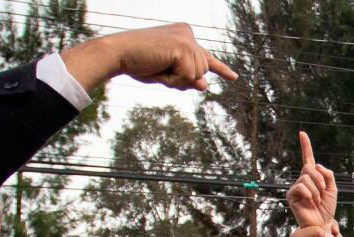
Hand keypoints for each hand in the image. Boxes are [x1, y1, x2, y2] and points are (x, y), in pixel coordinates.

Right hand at [66, 24, 236, 92]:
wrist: (119, 54)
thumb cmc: (138, 63)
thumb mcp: (167, 75)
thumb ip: (187, 79)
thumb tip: (205, 86)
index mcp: (184, 36)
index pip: (205, 57)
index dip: (220, 69)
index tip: (233, 77)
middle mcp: (188, 33)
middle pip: (201, 71)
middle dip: (181, 79)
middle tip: (158, 69)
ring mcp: (188, 39)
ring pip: (196, 75)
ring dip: (176, 80)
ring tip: (157, 66)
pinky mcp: (184, 47)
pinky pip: (188, 77)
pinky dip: (173, 80)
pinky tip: (159, 66)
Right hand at [287, 131, 336, 228]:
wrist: (323, 224)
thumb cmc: (327, 208)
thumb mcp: (333, 189)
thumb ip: (328, 174)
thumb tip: (316, 165)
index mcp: (312, 177)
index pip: (308, 158)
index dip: (306, 146)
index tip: (302, 133)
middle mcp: (302, 180)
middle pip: (309, 167)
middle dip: (320, 178)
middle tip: (323, 191)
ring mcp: (296, 187)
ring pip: (306, 177)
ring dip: (316, 188)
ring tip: (317, 200)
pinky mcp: (291, 196)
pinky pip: (301, 186)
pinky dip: (309, 193)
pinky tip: (310, 202)